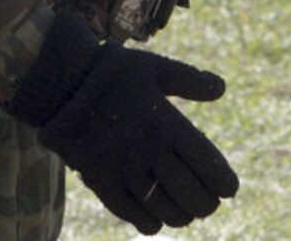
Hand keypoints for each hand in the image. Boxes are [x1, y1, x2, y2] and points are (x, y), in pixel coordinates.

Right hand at [8, 14, 237, 234]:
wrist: (62, 83)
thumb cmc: (112, 73)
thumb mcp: (154, 67)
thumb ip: (190, 80)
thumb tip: (222, 88)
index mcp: (166, 123)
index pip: (208, 165)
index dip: (223, 183)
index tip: (229, 189)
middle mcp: (149, 150)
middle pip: (191, 194)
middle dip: (206, 204)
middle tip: (209, 203)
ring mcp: (124, 169)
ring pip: (165, 209)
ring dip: (181, 215)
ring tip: (187, 212)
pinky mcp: (101, 181)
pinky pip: (131, 214)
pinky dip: (150, 222)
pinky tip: (157, 219)